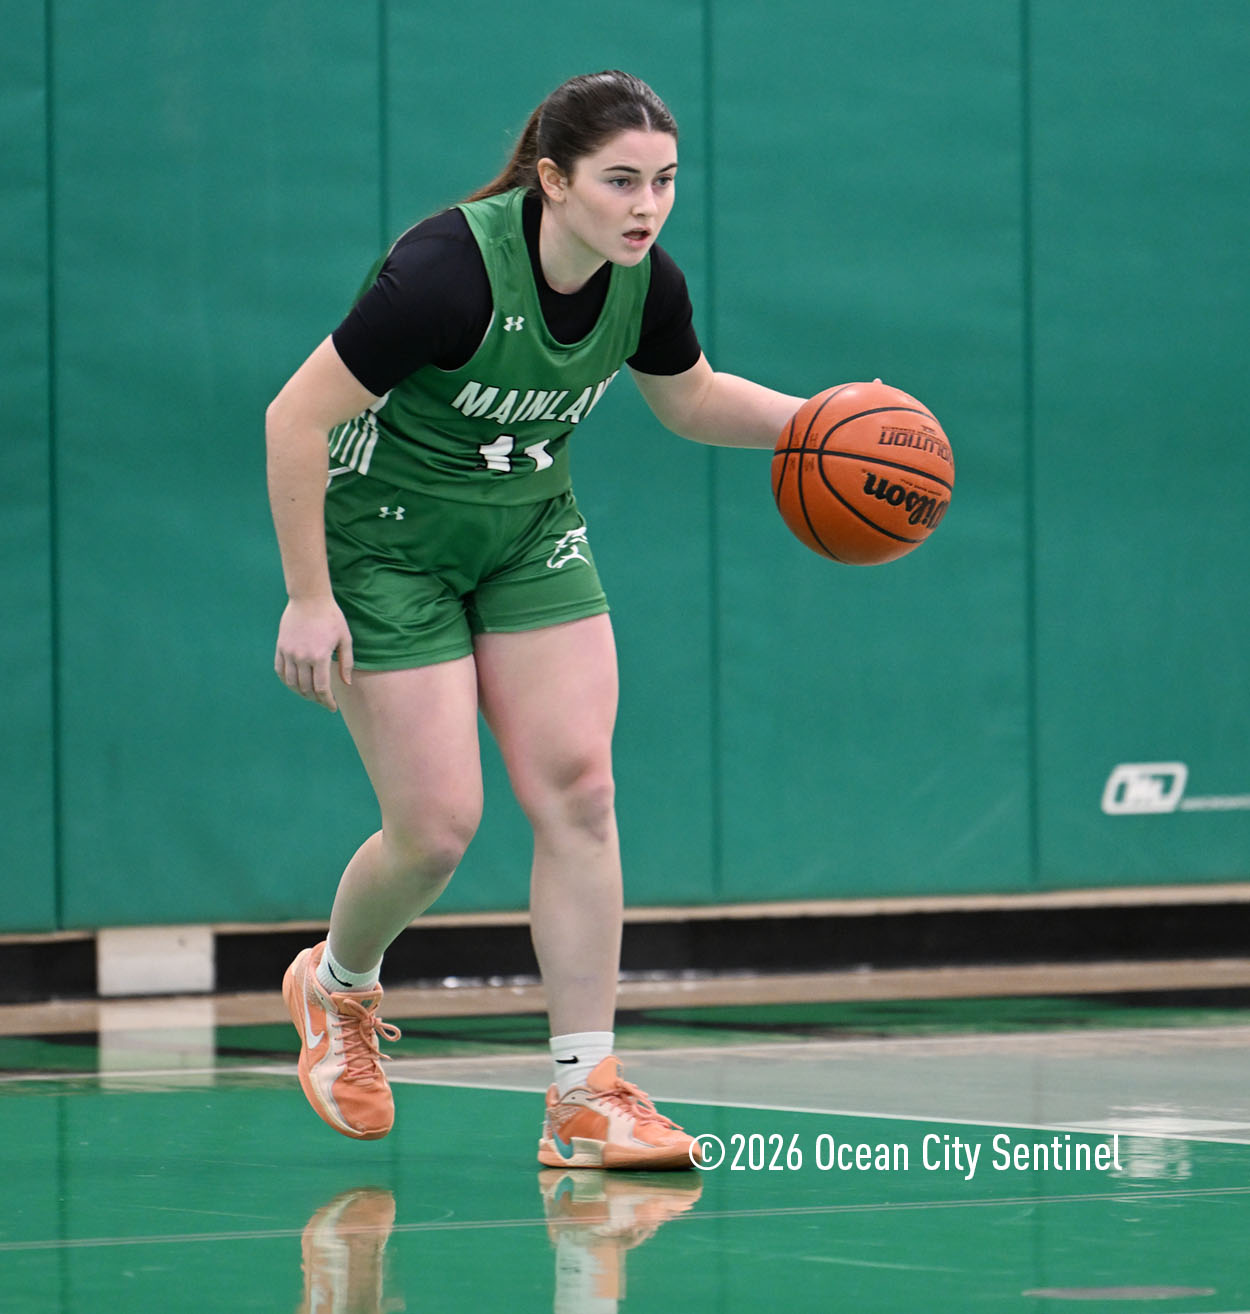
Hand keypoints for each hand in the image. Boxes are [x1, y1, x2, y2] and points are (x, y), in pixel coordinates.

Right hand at [274, 596, 353, 711]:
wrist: (309, 599)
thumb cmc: (331, 617)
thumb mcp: (345, 639)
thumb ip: (346, 663)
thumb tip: (345, 683)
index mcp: (319, 657)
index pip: (321, 689)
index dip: (327, 701)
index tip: (332, 708)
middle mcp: (302, 657)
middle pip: (306, 688)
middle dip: (316, 699)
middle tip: (323, 701)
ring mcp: (288, 653)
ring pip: (291, 682)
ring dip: (301, 693)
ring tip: (311, 695)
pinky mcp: (280, 648)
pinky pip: (280, 671)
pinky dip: (287, 681)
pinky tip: (295, 684)